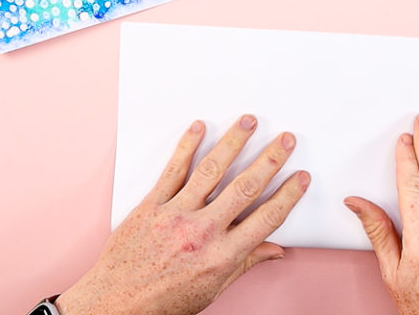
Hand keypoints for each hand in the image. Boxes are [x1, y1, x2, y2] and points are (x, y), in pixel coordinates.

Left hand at [57, 115, 309, 314]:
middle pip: (245, 187)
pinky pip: (173, 170)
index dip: (288, 195)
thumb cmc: (163, 301)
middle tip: (285, 140)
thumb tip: (274, 250)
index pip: (266, 218)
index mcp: (222, 256)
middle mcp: (202, 232)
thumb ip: (244, 263)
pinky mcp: (151, 206)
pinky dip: (187, 146)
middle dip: (269, 160)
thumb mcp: (212, 289)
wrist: (117, 304)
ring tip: (248, 122)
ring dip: (233, 142)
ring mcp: (176, 215)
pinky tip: (199, 128)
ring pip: (211, 170)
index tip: (300, 178)